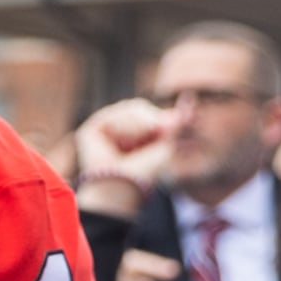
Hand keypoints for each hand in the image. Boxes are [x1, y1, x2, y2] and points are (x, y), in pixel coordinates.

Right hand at [68, 97, 174, 215]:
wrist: (125, 183)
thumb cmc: (146, 170)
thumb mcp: (166, 142)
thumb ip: (177, 121)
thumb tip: (189, 97)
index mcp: (135, 135)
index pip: (148, 112)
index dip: (159, 115)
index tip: (173, 119)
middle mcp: (118, 131)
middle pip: (138, 106)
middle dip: (151, 118)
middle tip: (156, 132)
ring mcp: (104, 130)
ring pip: (127, 108)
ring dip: (140, 124)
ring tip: (137, 144)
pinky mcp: (90, 131)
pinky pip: (112, 114)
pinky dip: (124, 125)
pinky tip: (125, 142)